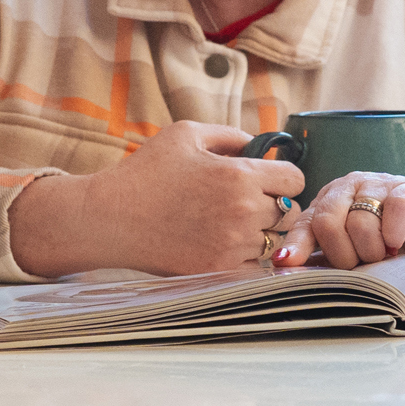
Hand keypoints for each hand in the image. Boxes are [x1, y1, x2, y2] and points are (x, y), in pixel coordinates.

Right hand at [8, 120, 303, 276]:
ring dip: (263, 233)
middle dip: (275, 205)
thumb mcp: (186, 135)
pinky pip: (255, 267)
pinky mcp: (219, 270)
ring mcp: (232, 245)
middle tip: (251, 203)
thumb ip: (229, 135)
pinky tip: (225, 244)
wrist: (109, 219)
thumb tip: (259, 144)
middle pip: (290, 213)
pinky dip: (248, 257)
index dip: (283, 177)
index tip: (267, 180)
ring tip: (236, 224)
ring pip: (275, 242)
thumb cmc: (145, 173)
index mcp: (239, 175)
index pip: (295, 179)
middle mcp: (243, 212)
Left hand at [286, 172, 404, 268]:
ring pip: (358, 220)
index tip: (285, 265)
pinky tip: (397, 246)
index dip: (296, 245)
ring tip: (386, 259)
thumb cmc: (400, 243)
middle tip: (363, 267)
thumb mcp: (358, 252)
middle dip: (342, 255)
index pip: (305, 222)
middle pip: (326, 221)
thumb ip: (325, 258)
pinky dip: (392, 233)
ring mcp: (383, 185)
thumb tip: (284, 269)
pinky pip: (394, 208)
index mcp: (333, 201)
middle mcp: (353, 187)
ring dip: (371, 251)